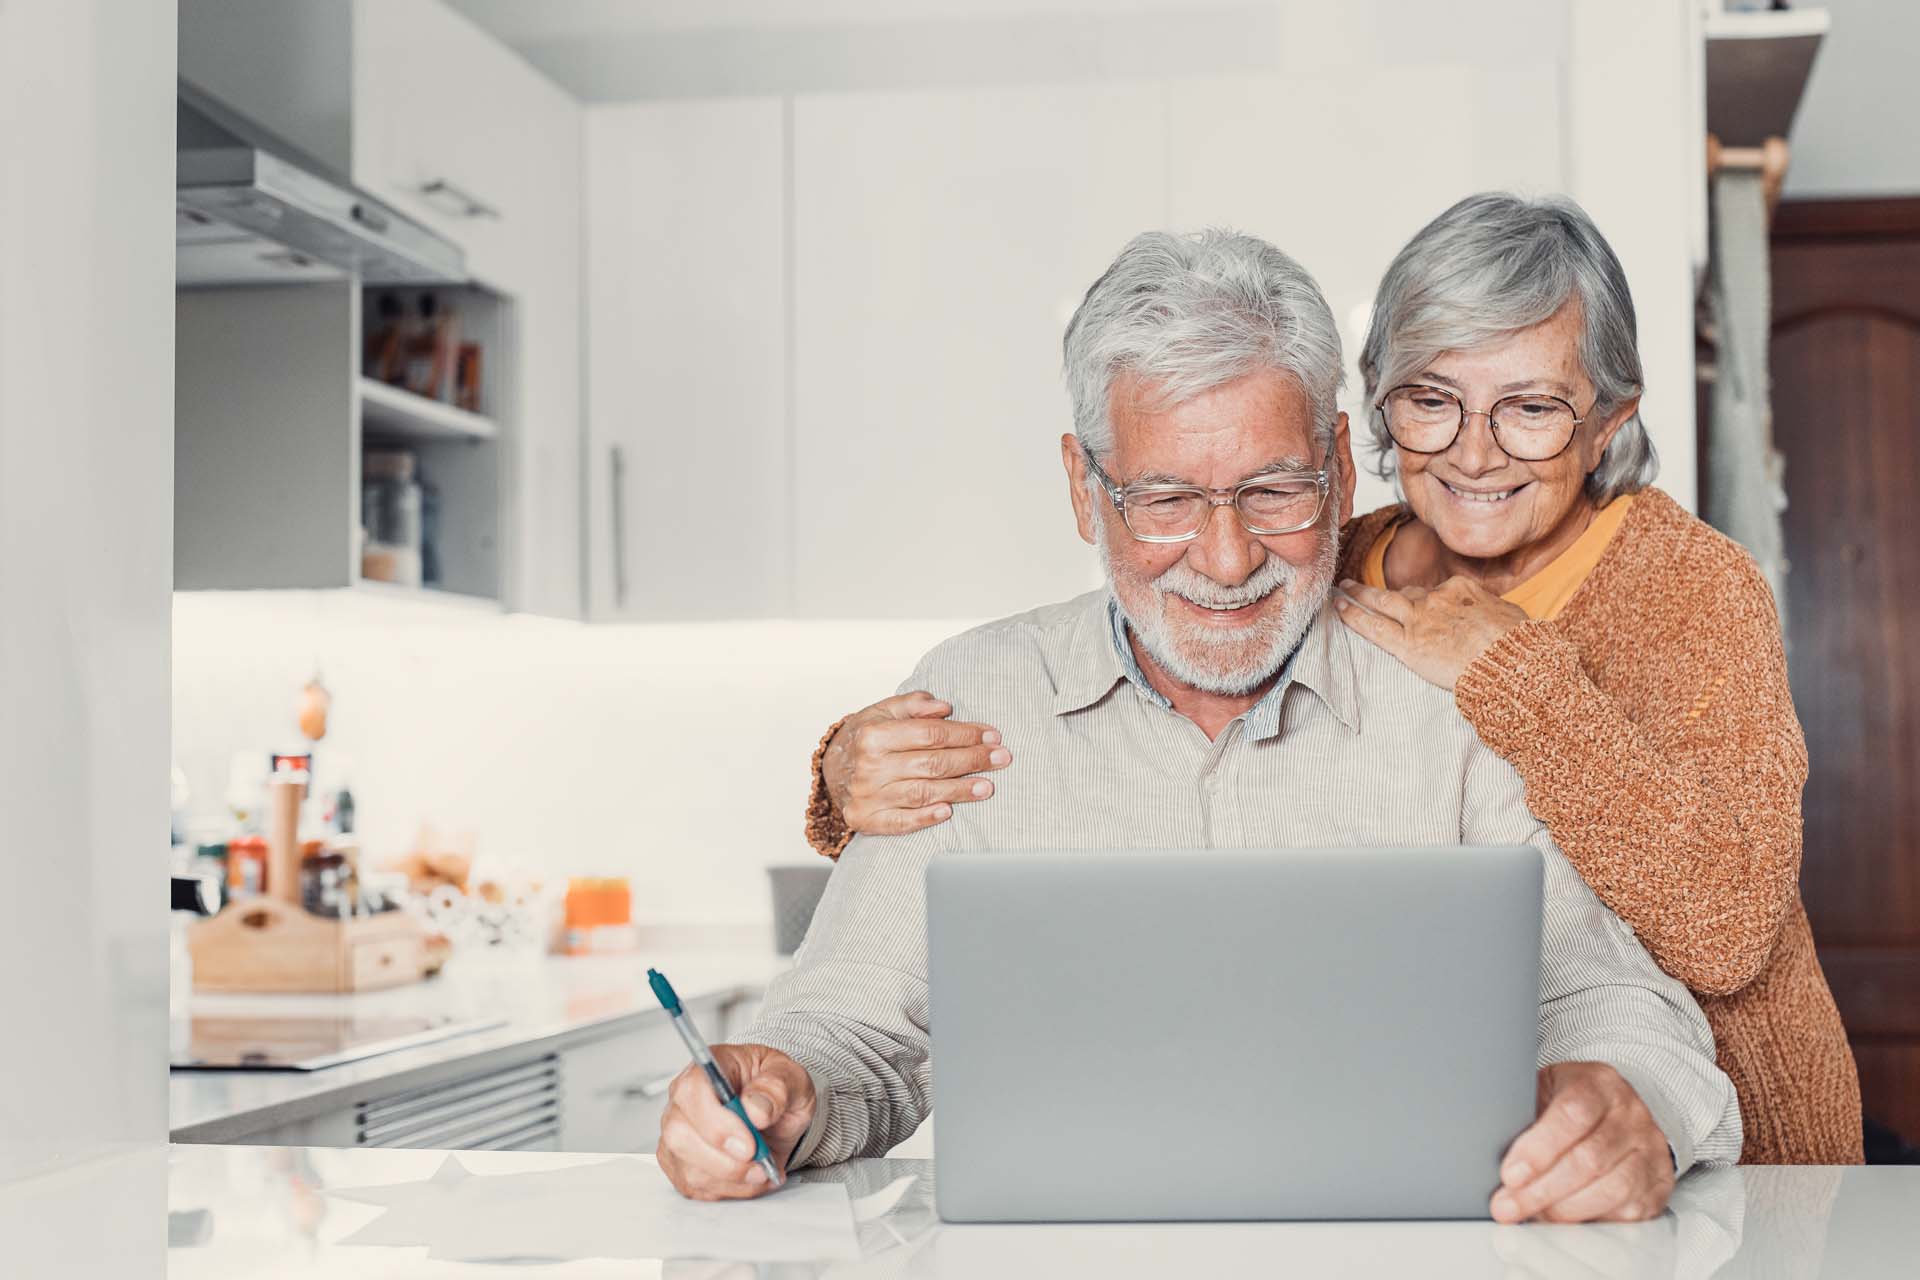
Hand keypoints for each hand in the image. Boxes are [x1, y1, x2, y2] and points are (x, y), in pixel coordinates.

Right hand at [657, 1044, 816, 1200]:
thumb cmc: (777, 1090)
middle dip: (724, 1159)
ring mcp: (679, 1133)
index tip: (748, 1144)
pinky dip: (730, 1190)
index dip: (717, 1122)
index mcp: (709, 1068)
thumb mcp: (792, 1078)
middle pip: (681, 1135)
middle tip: (760, 1161)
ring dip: (732, 1179)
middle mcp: (685, 1100)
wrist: (778, 1114)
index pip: (693, 1091)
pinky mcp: (681, 1164)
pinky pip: (695, 1187)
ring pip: (688, 1168)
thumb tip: (756, 1110)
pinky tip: (750, 1178)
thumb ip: (776, 1089)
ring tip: (763, 1169)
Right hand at [822, 692, 1010, 836]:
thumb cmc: (866, 737)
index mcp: (873, 735)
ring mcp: (867, 796)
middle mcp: (869, 766)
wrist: (832, 769)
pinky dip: (926, 818)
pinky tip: (950, 811)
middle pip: (931, 764)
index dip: (965, 734)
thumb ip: (913, 704)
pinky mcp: (866, 820)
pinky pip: (900, 822)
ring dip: (959, 790)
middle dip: (971, 760)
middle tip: (1001, 758)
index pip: (930, 734)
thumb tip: (944, 708)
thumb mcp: (883, 711)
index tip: (992, 736)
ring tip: (988, 787)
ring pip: (922, 793)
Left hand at [1334, 576, 1529, 689]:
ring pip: (1382, 601)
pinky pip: (1374, 626)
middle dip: (1382, 590)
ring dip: (1359, 594)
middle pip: (1406, 593)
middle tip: (1359, 584)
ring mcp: (1419, 619)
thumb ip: (1491, 610)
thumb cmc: (1517, 644)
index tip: (1416, 604)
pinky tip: (1340, 608)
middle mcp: (1436, 599)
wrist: (1509, 663)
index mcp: (1461, 589)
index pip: (1435, 591)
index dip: (1423, 598)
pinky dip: (1354, 616)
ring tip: (1342, 590)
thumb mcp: (1509, 615)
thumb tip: (1494, 613)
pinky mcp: (1408, 643)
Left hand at [1491, 1062, 1675, 1223]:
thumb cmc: (1572, 1099)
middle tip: (1507, 1205)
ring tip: (1531, 1214)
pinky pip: (1629, 1210)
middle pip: (1589, 1159)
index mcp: (1599, 1083)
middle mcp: (1630, 1116)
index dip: (1539, 1148)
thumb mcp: (1546, 1089)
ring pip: (1612, 1189)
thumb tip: (1483, 1144)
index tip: (1510, 1174)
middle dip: (1541, 1190)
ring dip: (1564, 1209)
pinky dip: (1592, 1219)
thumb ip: (1523, 1112)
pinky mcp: (1658, 1182)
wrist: (1621, 1108)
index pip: (1572, 1114)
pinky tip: (1564, 1217)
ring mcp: (1649, 1150)